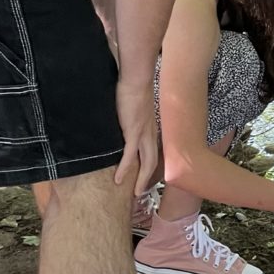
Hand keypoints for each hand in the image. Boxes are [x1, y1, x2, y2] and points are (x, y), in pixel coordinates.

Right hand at [113, 80, 157, 196]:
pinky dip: (124, 169)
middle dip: (149, 179)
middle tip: (141, 193)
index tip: (147, 178)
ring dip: (140, 180)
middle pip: (154, 162)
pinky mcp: (133, 132)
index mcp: (152, 129)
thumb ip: (133, 120)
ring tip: (135, 193)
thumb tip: (125, 126)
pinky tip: (118, 179)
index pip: (155, 152)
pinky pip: (129, 155)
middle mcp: (152, 134)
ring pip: (146, 163)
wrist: (136, 80)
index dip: (152, 167)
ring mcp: (144, 134)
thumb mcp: (136, 110)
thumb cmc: (133, 91)